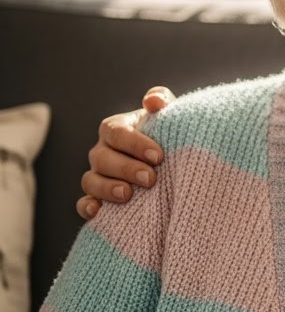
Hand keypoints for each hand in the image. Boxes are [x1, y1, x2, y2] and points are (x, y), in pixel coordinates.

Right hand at [77, 87, 173, 218]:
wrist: (174, 163)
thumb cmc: (169, 136)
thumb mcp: (169, 115)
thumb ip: (162, 100)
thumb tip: (153, 101)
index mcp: (116, 129)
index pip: (116, 132)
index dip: (134, 144)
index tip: (158, 156)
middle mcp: (103, 152)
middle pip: (102, 158)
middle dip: (126, 169)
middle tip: (151, 179)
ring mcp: (99, 175)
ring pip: (91, 181)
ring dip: (107, 188)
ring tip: (128, 195)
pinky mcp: (98, 198)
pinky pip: (83, 203)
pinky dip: (86, 207)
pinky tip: (97, 212)